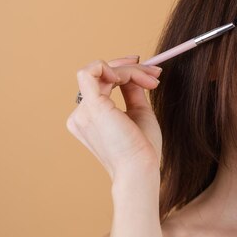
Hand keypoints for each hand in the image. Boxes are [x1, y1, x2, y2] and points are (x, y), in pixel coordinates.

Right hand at [67, 56, 162, 179]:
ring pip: (102, 71)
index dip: (123, 70)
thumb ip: (131, 92)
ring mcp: (83, 111)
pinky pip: (92, 72)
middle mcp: (81, 115)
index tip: (149, 72)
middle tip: (154, 72)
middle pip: (100, 74)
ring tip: (152, 81)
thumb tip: (133, 72)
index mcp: (89, 118)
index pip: (100, 82)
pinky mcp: (91, 107)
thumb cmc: (141, 149)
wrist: (141, 169)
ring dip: (131, 70)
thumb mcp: (138, 112)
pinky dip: (114, 68)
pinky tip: (132, 75)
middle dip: (130, 67)